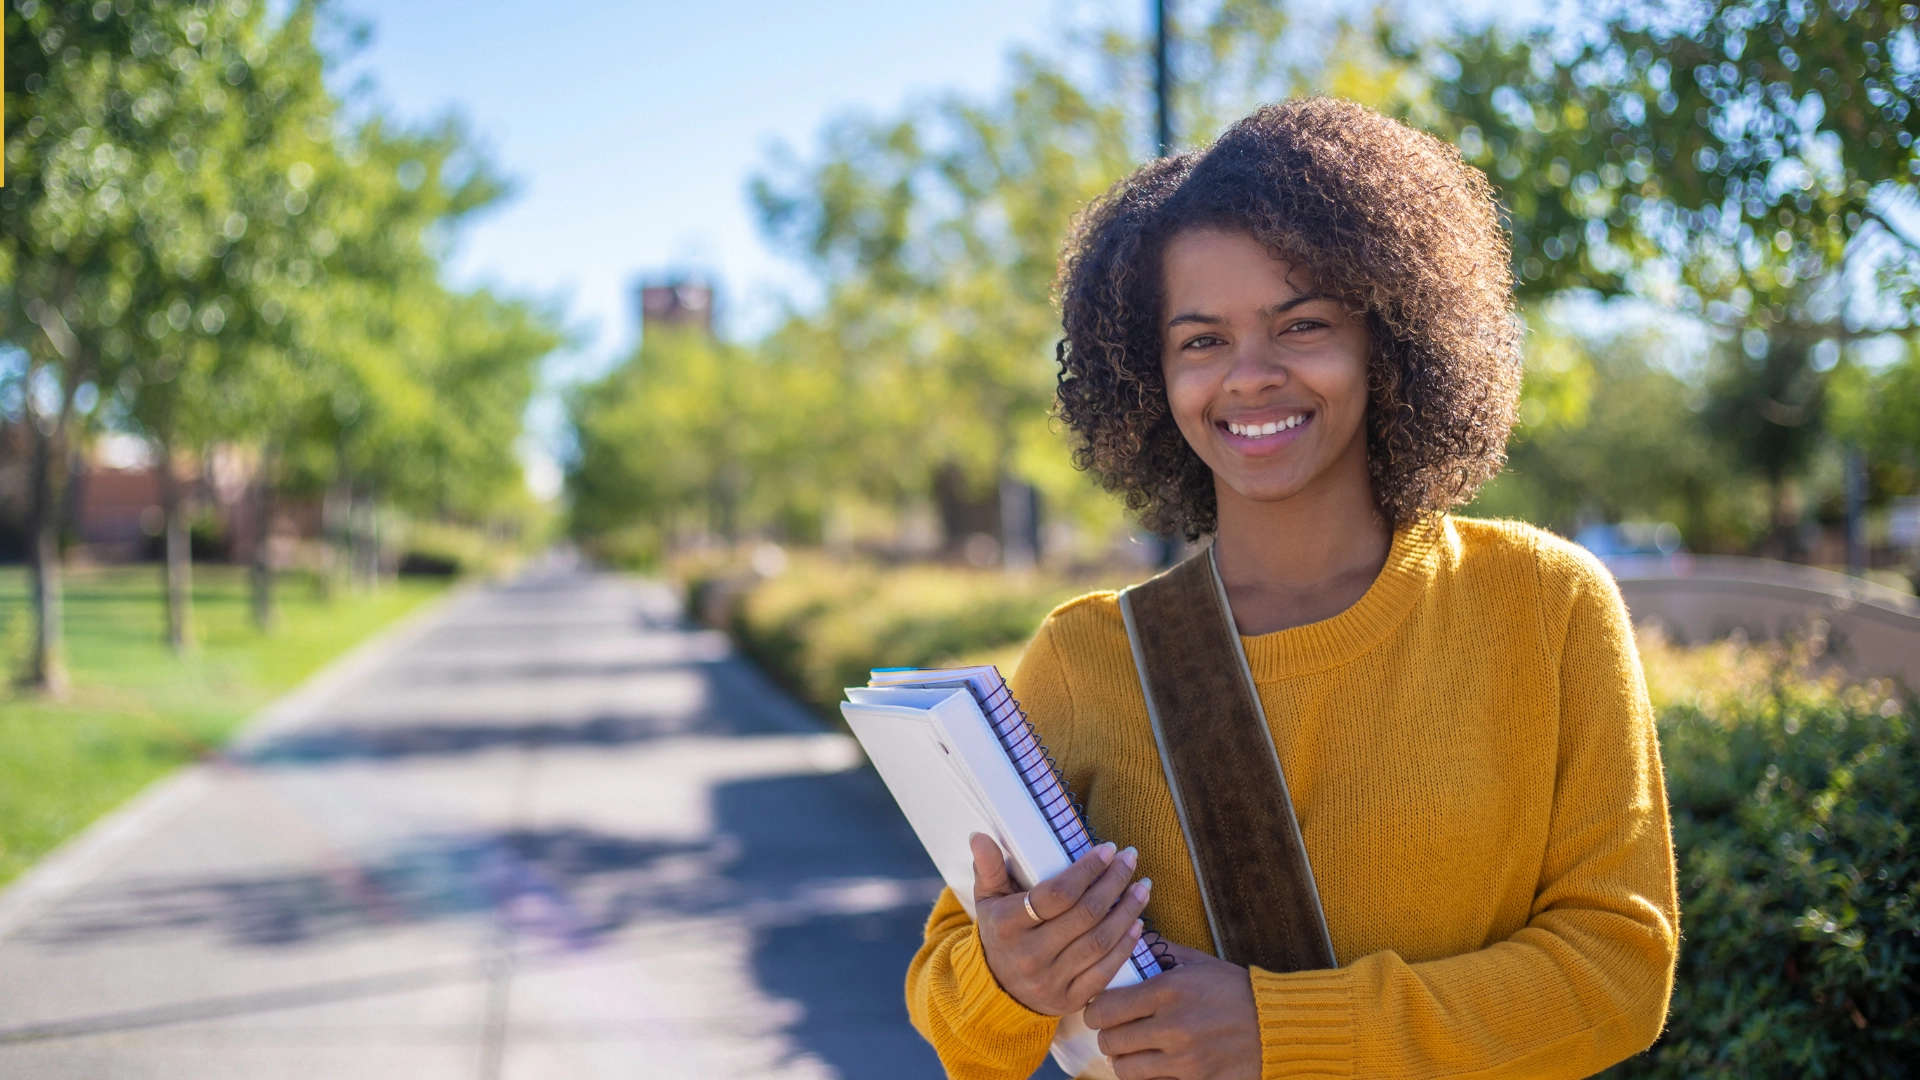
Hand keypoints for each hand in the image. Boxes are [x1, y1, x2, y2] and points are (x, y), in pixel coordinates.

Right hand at [969, 832, 1152, 1015]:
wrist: (997, 991)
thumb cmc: (999, 933)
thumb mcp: (987, 900)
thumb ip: (988, 868)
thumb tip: (980, 836)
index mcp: (1007, 926)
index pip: (1056, 895)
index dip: (1087, 870)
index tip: (1108, 849)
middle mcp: (1029, 956)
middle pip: (1085, 915)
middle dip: (1114, 882)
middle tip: (1131, 859)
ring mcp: (1050, 981)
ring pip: (1100, 941)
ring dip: (1127, 911)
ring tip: (1143, 887)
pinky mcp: (1069, 1001)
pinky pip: (1105, 972)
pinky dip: (1125, 947)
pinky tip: (1137, 924)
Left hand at [1084, 942, 1259, 1079]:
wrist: (1277, 1024)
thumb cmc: (1235, 989)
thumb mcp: (1198, 963)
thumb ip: (1160, 953)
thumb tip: (1128, 942)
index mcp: (1168, 991)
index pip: (1105, 1008)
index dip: (1095, 1011)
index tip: (1099, 1010)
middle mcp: (1173, 1027)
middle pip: (1110, 1041)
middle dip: (1107, 1036)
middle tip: (1113, 1031)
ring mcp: (1186, 1060)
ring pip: (1126, 1069)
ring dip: (1123, 1061)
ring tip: (1130, 1052)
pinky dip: (1148, 1077)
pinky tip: (1153, 1066)